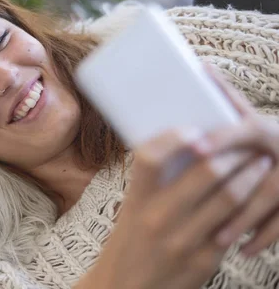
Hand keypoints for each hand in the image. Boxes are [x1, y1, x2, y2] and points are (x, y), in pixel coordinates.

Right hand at [82, 125, 267, 288]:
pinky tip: (257, 198)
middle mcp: (158, 217)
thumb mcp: (133, 209)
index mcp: (136, 200)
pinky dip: (250, 208)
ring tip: (260, 164)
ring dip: (251, 176)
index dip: (175, 138)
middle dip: (234, 154)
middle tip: (247, 143)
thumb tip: (191, 149)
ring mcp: (183, 240)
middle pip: (206, 172)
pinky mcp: (204, 261)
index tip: (196, 129)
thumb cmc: (131, 242)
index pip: (151, 158)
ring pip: (230, 198)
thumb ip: (156, 184)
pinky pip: (236, 227)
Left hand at [200, 66, 278, 255]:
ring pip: (270, 202)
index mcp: (264, 128)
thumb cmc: (268, 135)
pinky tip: (243, 252)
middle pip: (258, 175)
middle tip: (198, 209)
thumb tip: (199, 66)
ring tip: (217, 240)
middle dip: (229, 194)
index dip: (221, 138)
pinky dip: (265, 238)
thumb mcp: (251, 114)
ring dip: (243, 222)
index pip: (243, 130)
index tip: (196, 149)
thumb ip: (227, 96)